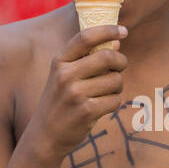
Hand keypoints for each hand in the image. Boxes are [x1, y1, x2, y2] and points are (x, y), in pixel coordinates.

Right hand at [24, 24, 127, 160]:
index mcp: (59, 61)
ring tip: (107, 92)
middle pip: (107, 56)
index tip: (123, 31)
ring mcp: (75, 93)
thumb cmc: (59, 102)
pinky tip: (103, 106)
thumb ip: (86, 60)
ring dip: (118, 86)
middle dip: (121, 61)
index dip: (108, 30)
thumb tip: (116, 44)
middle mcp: (65, 75)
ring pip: (115, 80)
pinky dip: (114, 102)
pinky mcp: (86, 111)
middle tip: (120, 67)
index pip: (85, 37)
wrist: (45, 136)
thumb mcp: (63, 77)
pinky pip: (115, 100)